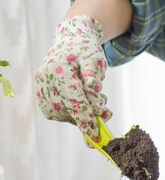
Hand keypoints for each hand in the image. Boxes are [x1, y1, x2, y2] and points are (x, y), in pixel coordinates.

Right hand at [34, 15, 111, 141]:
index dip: (86, 120)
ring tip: (96, 97)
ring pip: (67, 115)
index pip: (74, 101)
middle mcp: (45, 83)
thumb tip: (94, 95)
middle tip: (108, 113)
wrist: (69, 43)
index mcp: (58, 70)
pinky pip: (62, 115)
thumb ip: (95, 77)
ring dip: (85, 113)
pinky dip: (76, 112)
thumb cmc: (85, 50)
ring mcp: (41, 92)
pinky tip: (84, 99)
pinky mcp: (43, 100)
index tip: (96, 137)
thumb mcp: (95, 59)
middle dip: (92, 117)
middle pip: (71, 111)